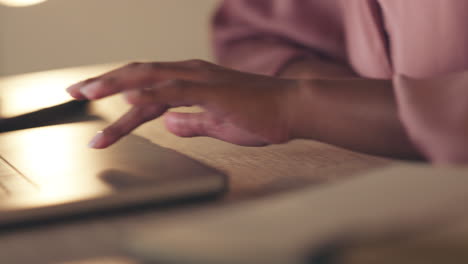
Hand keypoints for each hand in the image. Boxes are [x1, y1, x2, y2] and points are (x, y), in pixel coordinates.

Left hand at [66, 60, 298, 147]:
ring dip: (116, 85)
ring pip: (150, 77)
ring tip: (87, 94)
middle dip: (105, 82)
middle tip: (74, 91)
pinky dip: (150, 92)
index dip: (118, 91)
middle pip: (140, 74)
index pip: (147, 85)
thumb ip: (191, 123)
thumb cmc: (259, 116)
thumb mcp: (217, 124)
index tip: (94, 100)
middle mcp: (192, 74)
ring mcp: (201, 80)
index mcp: (192, 81)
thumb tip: (169, 125)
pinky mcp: (213, 91)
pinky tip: (129, 96)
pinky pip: (175, 90)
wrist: (292, 108)